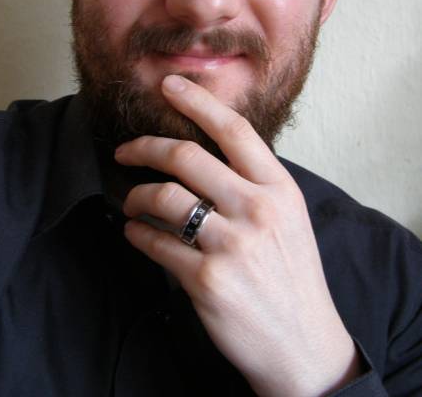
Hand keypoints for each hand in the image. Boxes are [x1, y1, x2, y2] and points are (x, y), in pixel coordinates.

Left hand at [115, 75, 360, 395]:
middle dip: (144, 147)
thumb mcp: (289, 218)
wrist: (304, 344)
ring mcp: (232, 245)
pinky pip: (156, 244)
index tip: (169, 85)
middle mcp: (257, 210)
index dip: (198, 101)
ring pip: (164, 198)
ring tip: (132, 202)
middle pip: (186, 157)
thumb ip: (255, 184)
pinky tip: (134, 232)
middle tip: (125, 150)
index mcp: (279, 188)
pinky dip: (136, 234)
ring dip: (136, 196)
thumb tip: (206, 154)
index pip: (233, 131)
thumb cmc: (292, 275)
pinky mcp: (207, 280)